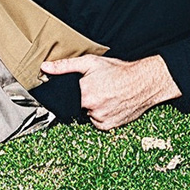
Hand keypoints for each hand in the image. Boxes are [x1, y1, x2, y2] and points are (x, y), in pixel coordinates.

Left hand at [39, 54, 180, 130]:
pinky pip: (98, 123)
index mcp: (84, 94)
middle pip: (77, 107)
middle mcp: (92, 109)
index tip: (76, 91)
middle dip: (83, 99)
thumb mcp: (90, 62)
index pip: (65, 99)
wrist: (144, 82)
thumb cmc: (118, 71)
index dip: (70, 95)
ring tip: (105, 95)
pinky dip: (101, 115)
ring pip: (88, 115)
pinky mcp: (110, 126)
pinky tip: (110, 104)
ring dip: (92, 108)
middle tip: (96, 89)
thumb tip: (45, 67)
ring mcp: (102, 119)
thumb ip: (65, 66)